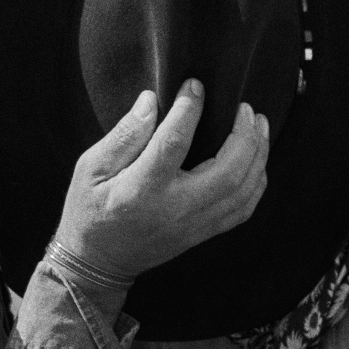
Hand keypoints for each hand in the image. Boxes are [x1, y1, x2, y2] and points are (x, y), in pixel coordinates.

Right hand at [51, 78, 269, 285]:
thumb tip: (151, 101)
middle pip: (228, 172)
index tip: (196, 86)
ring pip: (243, 191)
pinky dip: (256, 182)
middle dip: (244, 136)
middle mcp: (175, 208)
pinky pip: (242, 209)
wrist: (97, 263)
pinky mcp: (203, 234)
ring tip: (258, 126)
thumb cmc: (89, 211)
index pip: (174, 143)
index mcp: (142, 189)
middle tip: (246, 108)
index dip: (189, 110)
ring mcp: (193, 225)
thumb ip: (123, 136)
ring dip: (258, 156)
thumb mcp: (90, 168)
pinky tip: (256, 160)